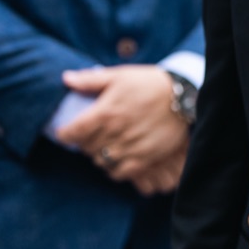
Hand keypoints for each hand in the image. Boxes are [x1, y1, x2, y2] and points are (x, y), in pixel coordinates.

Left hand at [57, 66, 188, 195]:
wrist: (183, 94)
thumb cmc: (149, 83)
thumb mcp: (119, 75)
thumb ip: (90, 79)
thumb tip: (66, 79)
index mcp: (105, 112)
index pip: (72, 133)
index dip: (64, 134)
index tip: (67, 132)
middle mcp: (115, 132)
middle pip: (85, 148)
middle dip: (84, 143)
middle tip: (91, 136)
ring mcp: (131, 146)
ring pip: (101, 161)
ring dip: (99, 155)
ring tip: (106, 146)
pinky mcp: (147, 156)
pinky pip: (121, 172)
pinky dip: (114, 169)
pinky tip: (118, 159)